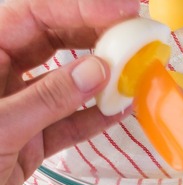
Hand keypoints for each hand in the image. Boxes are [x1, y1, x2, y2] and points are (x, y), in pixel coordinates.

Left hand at [0, 0, 138, 184]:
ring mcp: (13, 109)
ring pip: (64, 83)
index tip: (124, 10)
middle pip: (52, 42)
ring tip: (137, 72)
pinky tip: (122, 111)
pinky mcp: (27, 142)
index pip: (33, 15)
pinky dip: (94, 119)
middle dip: (96, 38)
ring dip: (101, 80)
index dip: (81, 8)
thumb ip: (49, 97)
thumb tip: (97, 71)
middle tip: (138, 36)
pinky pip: (67, 124)